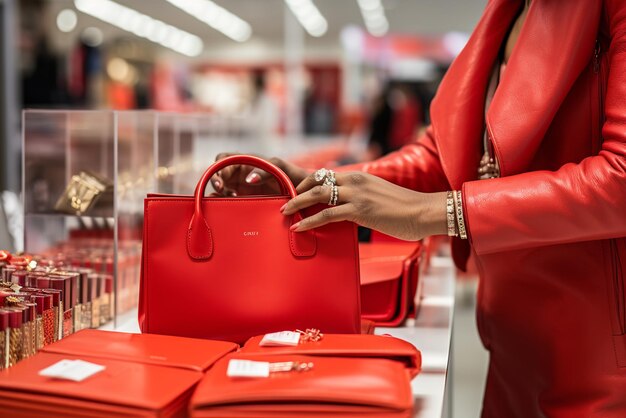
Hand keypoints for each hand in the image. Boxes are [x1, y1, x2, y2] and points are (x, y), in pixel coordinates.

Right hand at [211, 153, 309, 195]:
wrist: (303, 194)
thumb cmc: (293, 175)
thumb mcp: (280, 167)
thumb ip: (265, 169)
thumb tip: (248, 179)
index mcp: (247, 161)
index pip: (224, 159)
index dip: (218, 167)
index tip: (222, 181)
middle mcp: (241, 173)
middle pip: (219, 173)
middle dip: (215, 180)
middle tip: (220, 190)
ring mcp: (241, 187)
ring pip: (221, 187)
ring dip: (217, 192)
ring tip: (224, 199)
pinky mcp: (244, 199)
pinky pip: (227, 199)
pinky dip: (221, 201)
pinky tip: (225, 206)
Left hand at [281, 171, 447, 240]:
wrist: (423, 212)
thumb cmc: (403, 210)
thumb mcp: (377, 198)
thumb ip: (359, 200)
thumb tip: (345, 210)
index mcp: (357, 177)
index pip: (323, 174)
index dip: (303, 179)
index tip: (289, 187)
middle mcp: (354, 181)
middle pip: (315, 179)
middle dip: (294, 188)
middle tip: (280, 199)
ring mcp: (356, 194)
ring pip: (317, 194)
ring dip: (297, 202)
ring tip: (284, 211)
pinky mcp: (360, 210)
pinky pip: (328, 214)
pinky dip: (311, 220)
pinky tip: (300, 226)